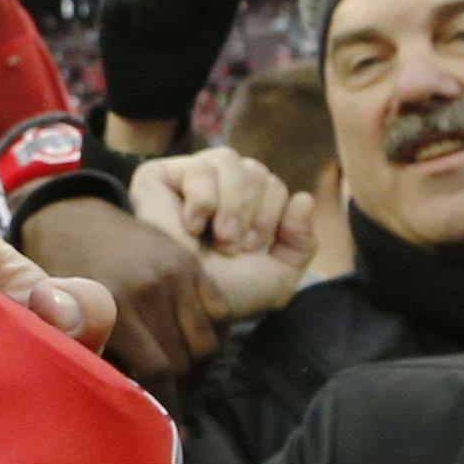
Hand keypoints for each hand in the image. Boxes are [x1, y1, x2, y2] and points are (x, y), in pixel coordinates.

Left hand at [19, 196, 228, 401]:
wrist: (72, 215)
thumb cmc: (58, 272)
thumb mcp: (56, 312)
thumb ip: (81, 350)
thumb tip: (112, 401)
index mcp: (111, 304)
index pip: (155, 370)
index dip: (162, 404)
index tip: (165, 428)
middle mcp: (149, 289)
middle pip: (182, 361)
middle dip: (177, 390)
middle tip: (167, 403)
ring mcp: (175, 274)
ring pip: (205, 344)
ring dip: (197, 369)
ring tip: (180, 378)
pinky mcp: (191, 263)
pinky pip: (220, 315)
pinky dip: (213, 339)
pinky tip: (193, 350)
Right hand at [130, 149, 315, 321]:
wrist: (189, 303)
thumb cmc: (228, 293)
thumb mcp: (279, 275)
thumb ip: (301, 240)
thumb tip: (305, 197)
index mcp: (244, 208)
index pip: (274, 184)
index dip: (271, 217)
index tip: (252, 250)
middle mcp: (217, 189)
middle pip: (255, 169)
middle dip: (253, 213)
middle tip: (233, 246)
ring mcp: (187, 180)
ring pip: (229, 159)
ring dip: (231, 207)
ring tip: (218, 236)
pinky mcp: (157, 175)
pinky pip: (199, 168)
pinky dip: (203, 201)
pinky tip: (191, 226)